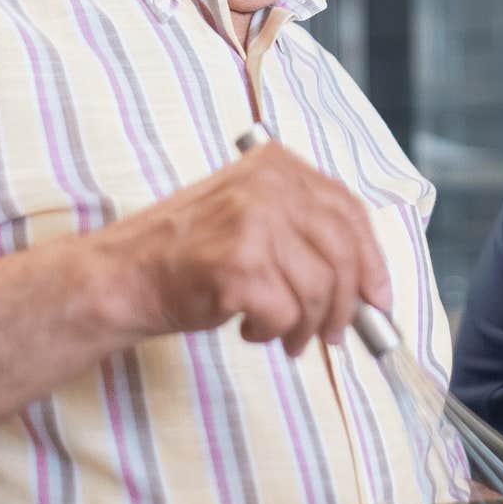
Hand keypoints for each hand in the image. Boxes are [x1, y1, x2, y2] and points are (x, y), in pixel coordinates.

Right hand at [105, 140, 389, 355]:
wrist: (124, 275)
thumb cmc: (189, 254)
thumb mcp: (251, 217)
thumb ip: (304, 232)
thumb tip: (366, 285)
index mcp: (277, 165)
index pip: (348, 211)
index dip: (371, 261)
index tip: (378, 298)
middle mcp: (269, 185)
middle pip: (342, 254)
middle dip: (346, 306)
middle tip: (334, 335)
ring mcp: (254, 223)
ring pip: (319, 291)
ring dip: (306, 327)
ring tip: (283, 337)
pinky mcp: (240, 265)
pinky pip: (286, 314)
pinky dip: (273, 333)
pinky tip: (248, 328)